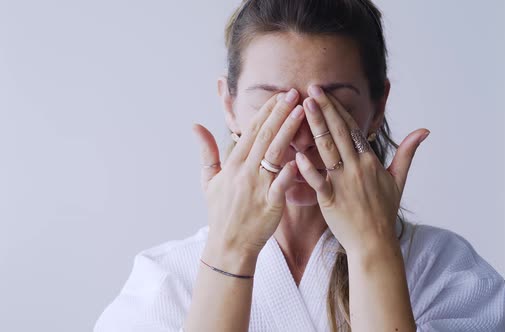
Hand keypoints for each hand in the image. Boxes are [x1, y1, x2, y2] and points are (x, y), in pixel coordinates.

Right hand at [192, 89, 304, 258]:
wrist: (229, 245)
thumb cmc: (221, 212)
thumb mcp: (208, 180)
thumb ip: (207, 152)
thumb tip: (196, 125)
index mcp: (233, 164)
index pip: (251, 131)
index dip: (266, 112)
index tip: (279, 96)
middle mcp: (245, 172)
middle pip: (264, 136)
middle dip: (280, 113)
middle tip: (294, 94)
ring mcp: (257, 187)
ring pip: (274, 153)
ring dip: (288, 131)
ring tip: (301, 112)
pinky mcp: (270, 204)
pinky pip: (280, 185)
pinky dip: (288, 171)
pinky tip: (299, 156)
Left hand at [296, 85, 429, 252]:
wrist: (376, 243)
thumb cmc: (384, 212)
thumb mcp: (399, 180)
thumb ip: (407, 152)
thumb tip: (424, 130)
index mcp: (370, 161)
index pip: (352, 128)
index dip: (338, 109)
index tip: (325, 93)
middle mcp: (357, 168)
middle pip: (339, 133)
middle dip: (324, 109)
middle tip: (311, 89)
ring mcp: (344, 184)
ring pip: (328, 150)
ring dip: (316, 127)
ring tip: (304, 107)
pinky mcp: (331, 201)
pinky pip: (319, 182)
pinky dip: (309, 168)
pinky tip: (297, 154)